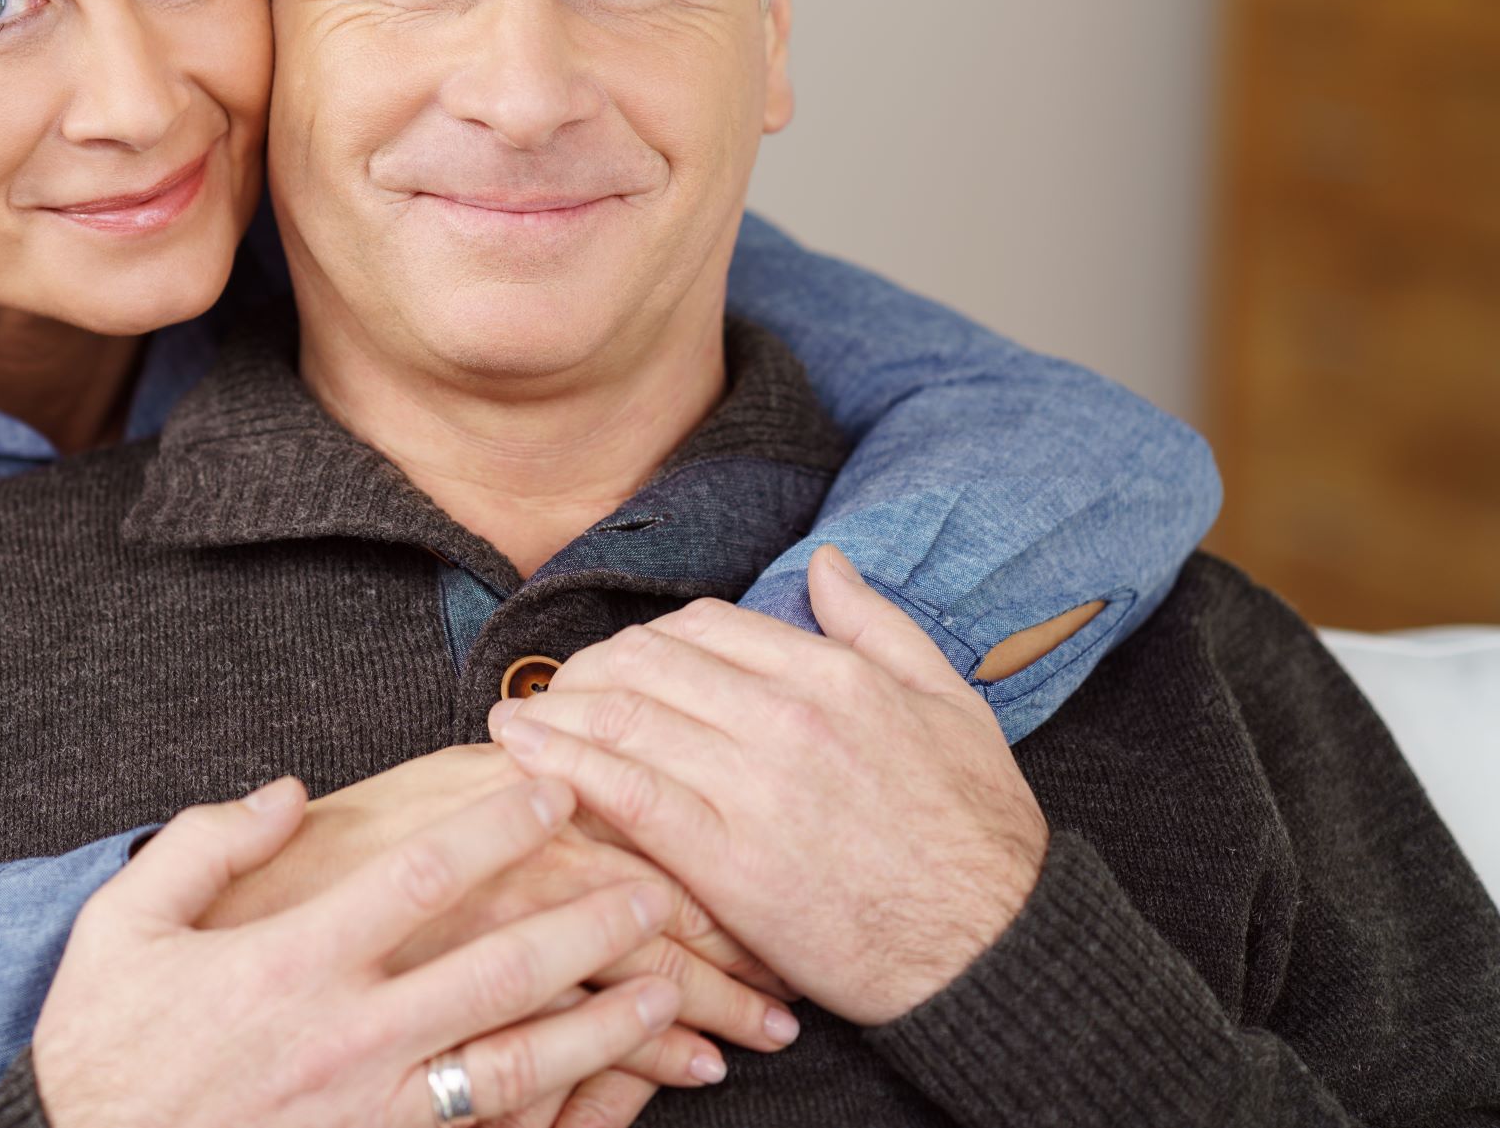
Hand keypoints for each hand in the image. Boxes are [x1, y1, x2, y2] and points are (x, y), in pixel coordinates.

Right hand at [29, 775, 683, 1127]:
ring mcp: (373, 1117)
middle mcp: (348, 1038)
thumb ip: (207, 843)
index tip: (557, 787)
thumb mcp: (122, 924)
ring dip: (604, 1029)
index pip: (422, 875)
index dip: (498, 825)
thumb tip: (290, 792)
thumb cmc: (101, 1049)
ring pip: (517, 1066)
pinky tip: (612, 1103)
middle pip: (500, 969)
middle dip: (590, 925)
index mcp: (291, 961)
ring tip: (669, 997)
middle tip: (659, 889)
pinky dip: (562, 1121)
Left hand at [490, 545, 1048, 1025]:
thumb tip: (826, 563)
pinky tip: (522, 753)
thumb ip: (879, 625)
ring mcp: (755, 786)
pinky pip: (625, 792)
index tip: (617, 664)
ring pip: (624, 715)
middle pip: (647, 662)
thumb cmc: (977, 833)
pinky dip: (562, 763)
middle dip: (587, 670)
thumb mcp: (951, 702)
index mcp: (834, 673)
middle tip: (554, 692)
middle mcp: (786, 715)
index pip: (702, 625)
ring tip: (516, 719)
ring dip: (555, 709)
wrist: (995, 949)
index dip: (644, 642)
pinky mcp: (729, 860)